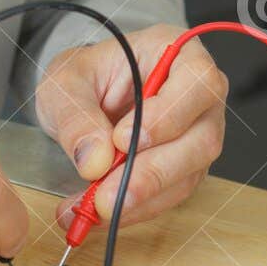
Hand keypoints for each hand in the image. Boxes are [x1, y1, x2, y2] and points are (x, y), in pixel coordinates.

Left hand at [35, 23, 227, 232]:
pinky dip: (134, 209)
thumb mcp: (64, 82)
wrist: (81, 97)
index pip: (198, 83)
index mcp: (177, 52)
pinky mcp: (185, 168)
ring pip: (188, 174)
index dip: (167, 116)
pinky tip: (98, 213)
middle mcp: (199, 95)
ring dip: (141, 198)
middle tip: (106, 196)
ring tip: (92, 208)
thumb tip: (95, 160)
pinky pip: (170, 195)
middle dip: (152, 173)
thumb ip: (76, 114)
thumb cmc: (83, 76)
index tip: (121, 140)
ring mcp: (197, 133)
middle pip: (201, 139)